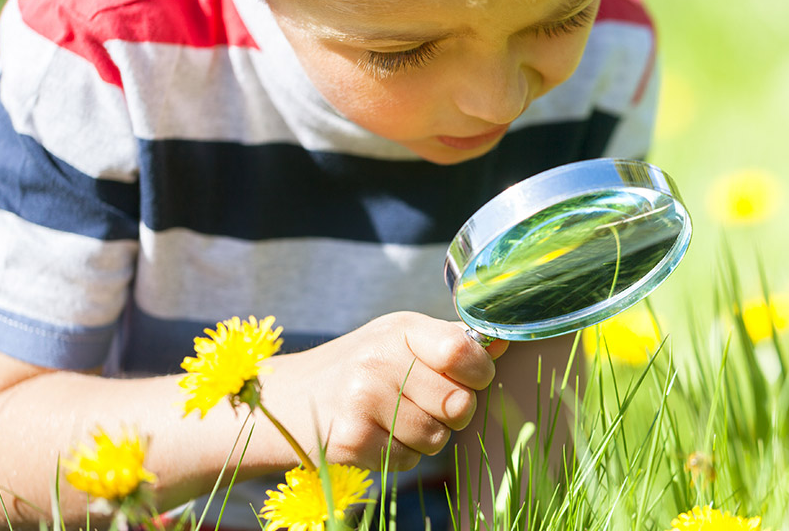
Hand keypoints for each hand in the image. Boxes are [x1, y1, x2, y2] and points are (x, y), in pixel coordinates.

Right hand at [265, 312, 508, 470]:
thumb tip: (504, 340)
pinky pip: (408, 460)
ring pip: (437, 438)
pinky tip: (375, 435)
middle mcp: (379, 359)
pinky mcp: (350, 440)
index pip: (462, 351)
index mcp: (400, 329)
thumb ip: (451, 343)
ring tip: (395, 418)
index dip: (479, 372)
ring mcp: (362, 400)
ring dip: (426, 437)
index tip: (470, 377)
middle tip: (427, 404)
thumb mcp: (399, 341)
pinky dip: (400, 455)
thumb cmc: (357, 368)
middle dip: (453, 413)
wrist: (284, 400)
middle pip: (459, 404)